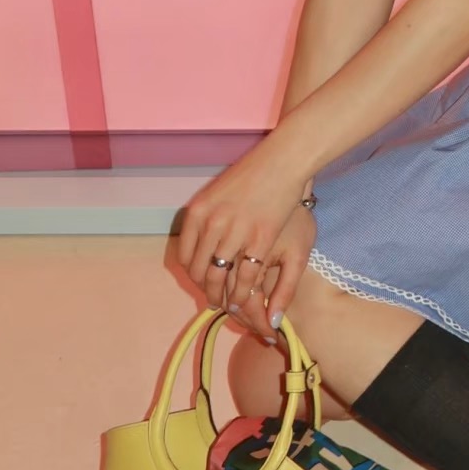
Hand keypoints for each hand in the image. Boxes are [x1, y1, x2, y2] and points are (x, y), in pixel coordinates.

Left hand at [177, 137, 315, 342]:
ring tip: (230, 307)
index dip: (193, 276)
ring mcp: (235, 232)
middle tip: (215, 302)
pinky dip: (245, 292)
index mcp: (197, 212)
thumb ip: (206, 219)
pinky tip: (247, 299)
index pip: (186, 257)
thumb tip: (201, 243)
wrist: (282, 162)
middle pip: (201, 271)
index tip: (202, 283)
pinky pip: (246, 275)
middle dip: (207, 292)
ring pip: (221, 278)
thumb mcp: (217, 193)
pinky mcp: (260, 239)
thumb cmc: (253, 174)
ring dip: (224, 298)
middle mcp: (211, 224)